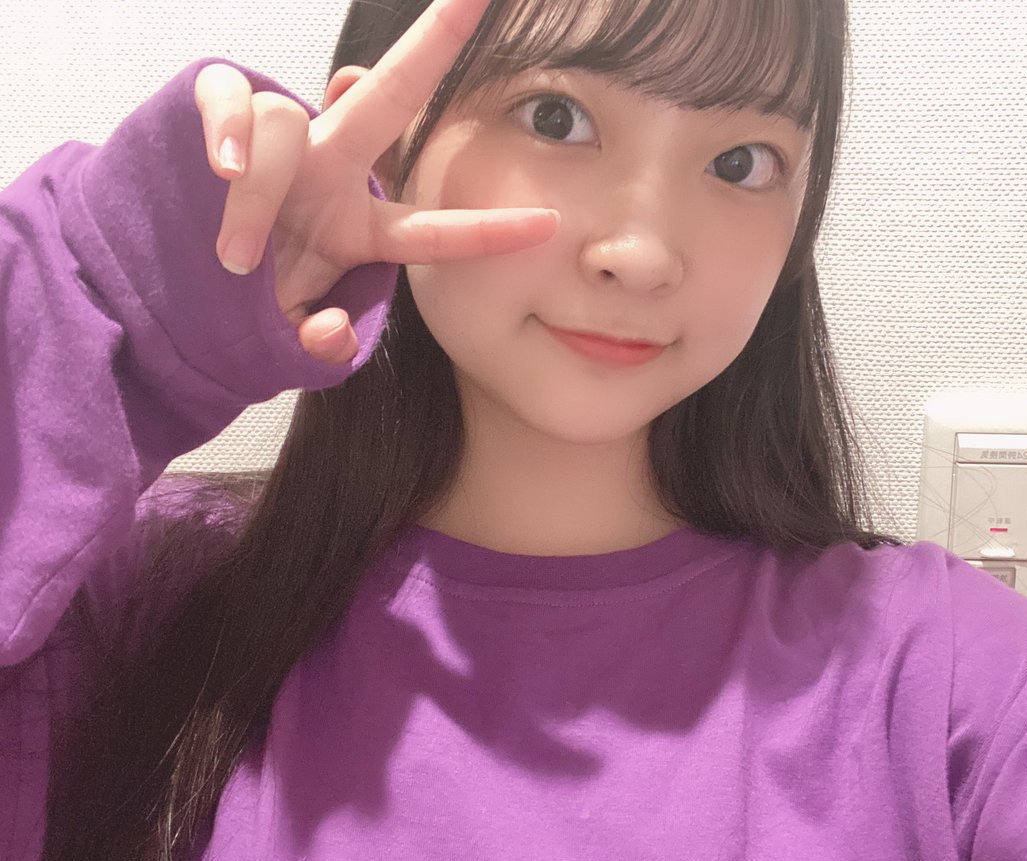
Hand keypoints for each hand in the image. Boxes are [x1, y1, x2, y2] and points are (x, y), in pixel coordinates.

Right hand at [192, 0, 557, 364]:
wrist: (168, 291)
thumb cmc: (240, 309)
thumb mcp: (286, 337)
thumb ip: (316, 343)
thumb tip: (331, 336)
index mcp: (358, 229)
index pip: (432, 226)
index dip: (488, 230)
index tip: (550, 226)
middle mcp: (331, 172)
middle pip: (391, 98)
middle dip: (433, 43)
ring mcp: (279, 145)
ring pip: (286, 122)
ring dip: (259, 189)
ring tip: (237, 257)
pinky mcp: (217, 123)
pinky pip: (228, 94)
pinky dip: (225, 128)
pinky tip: (222, 168)